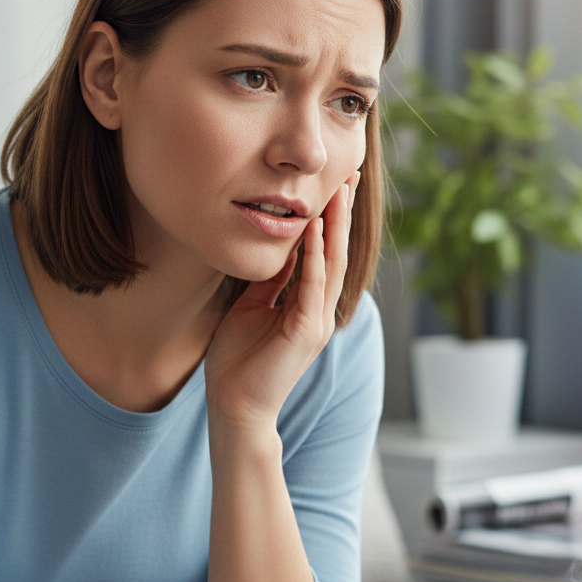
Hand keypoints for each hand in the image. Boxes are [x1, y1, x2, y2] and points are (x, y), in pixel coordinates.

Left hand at [205, 171, 359, 427]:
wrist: (234, 407)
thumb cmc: (237, 361)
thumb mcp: (249, 307)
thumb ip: (266, 281)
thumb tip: (272, 248)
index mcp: (306, 305)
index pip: (323, 253)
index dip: (328, 219)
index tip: (332, 185)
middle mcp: (319, 311)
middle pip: (336, 252)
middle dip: (341, 213)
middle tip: (347, 175)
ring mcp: (316, 321)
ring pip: (331, 264)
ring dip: (334, 226)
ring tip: (337, 191)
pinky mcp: (305, 332)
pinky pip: (312, 286)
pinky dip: (313, 256)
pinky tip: (313, 228)